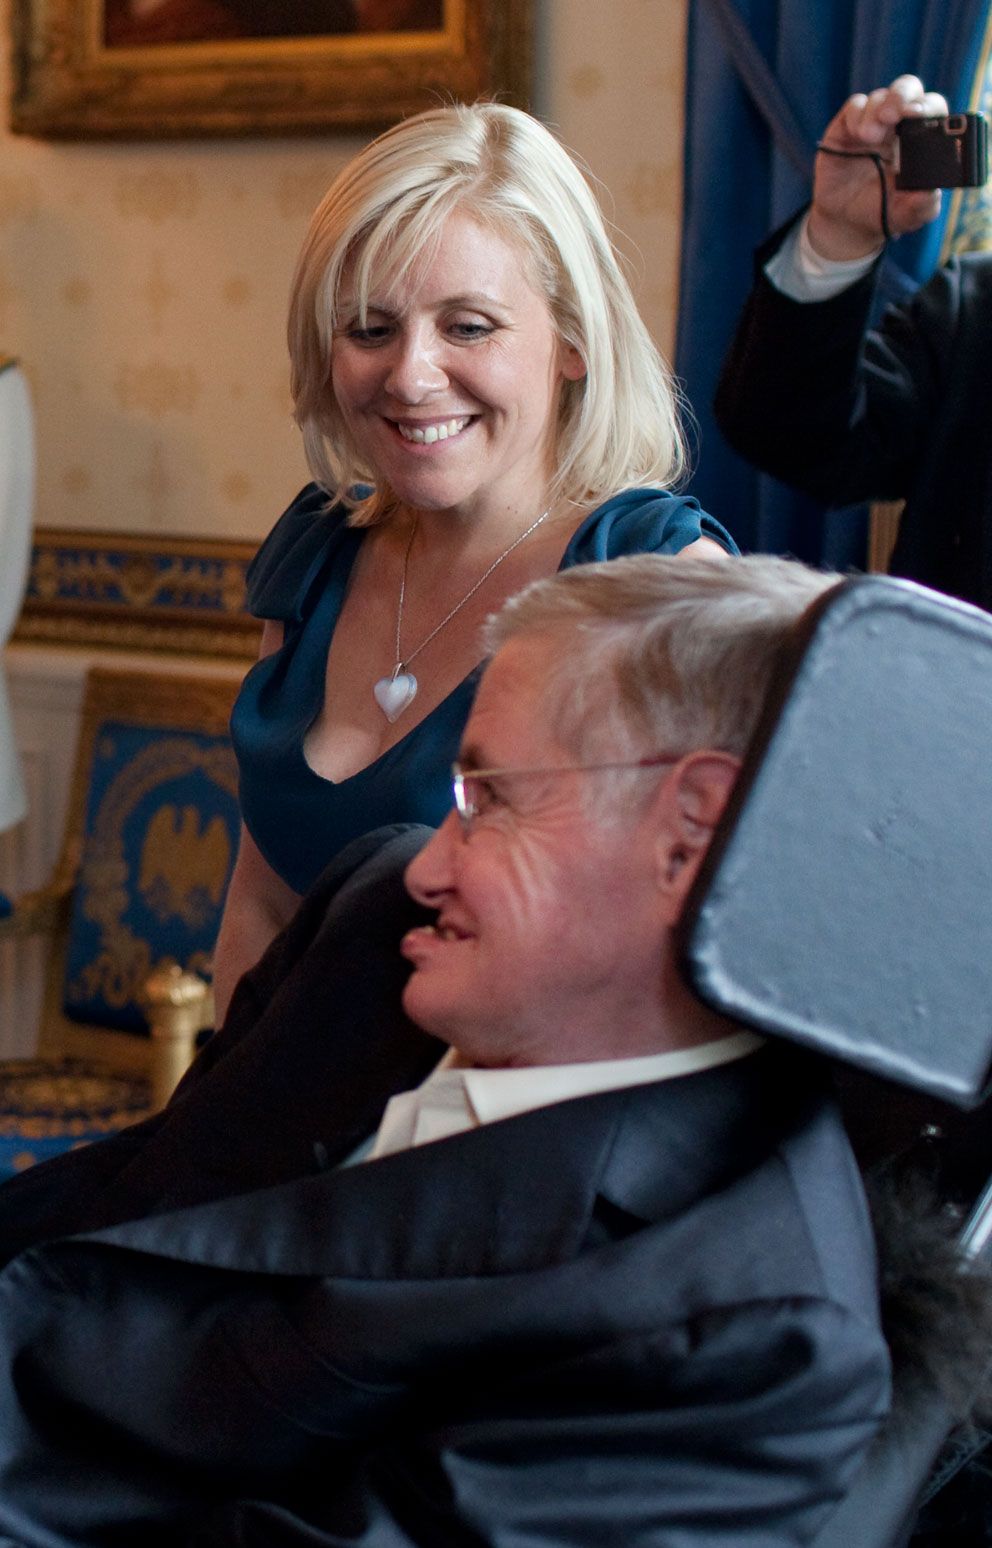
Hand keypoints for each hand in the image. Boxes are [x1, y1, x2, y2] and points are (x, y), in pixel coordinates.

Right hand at [809, 75, 948, 259]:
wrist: (846, 222)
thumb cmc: (883, 212)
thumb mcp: (908, 215)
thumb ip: (924, 204)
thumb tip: (930, 191)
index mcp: (921, 138)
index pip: (931, 107)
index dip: (929, 106)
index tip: (920, 115)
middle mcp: (898, 124)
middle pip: (907, 88)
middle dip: (902, 96)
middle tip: (894, 115)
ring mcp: (872, 123)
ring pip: (879, 97)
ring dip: (876, 112)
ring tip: (869, 138)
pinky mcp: (846, 127)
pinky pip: (855, 106)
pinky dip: (857, 115)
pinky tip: (858, 135)